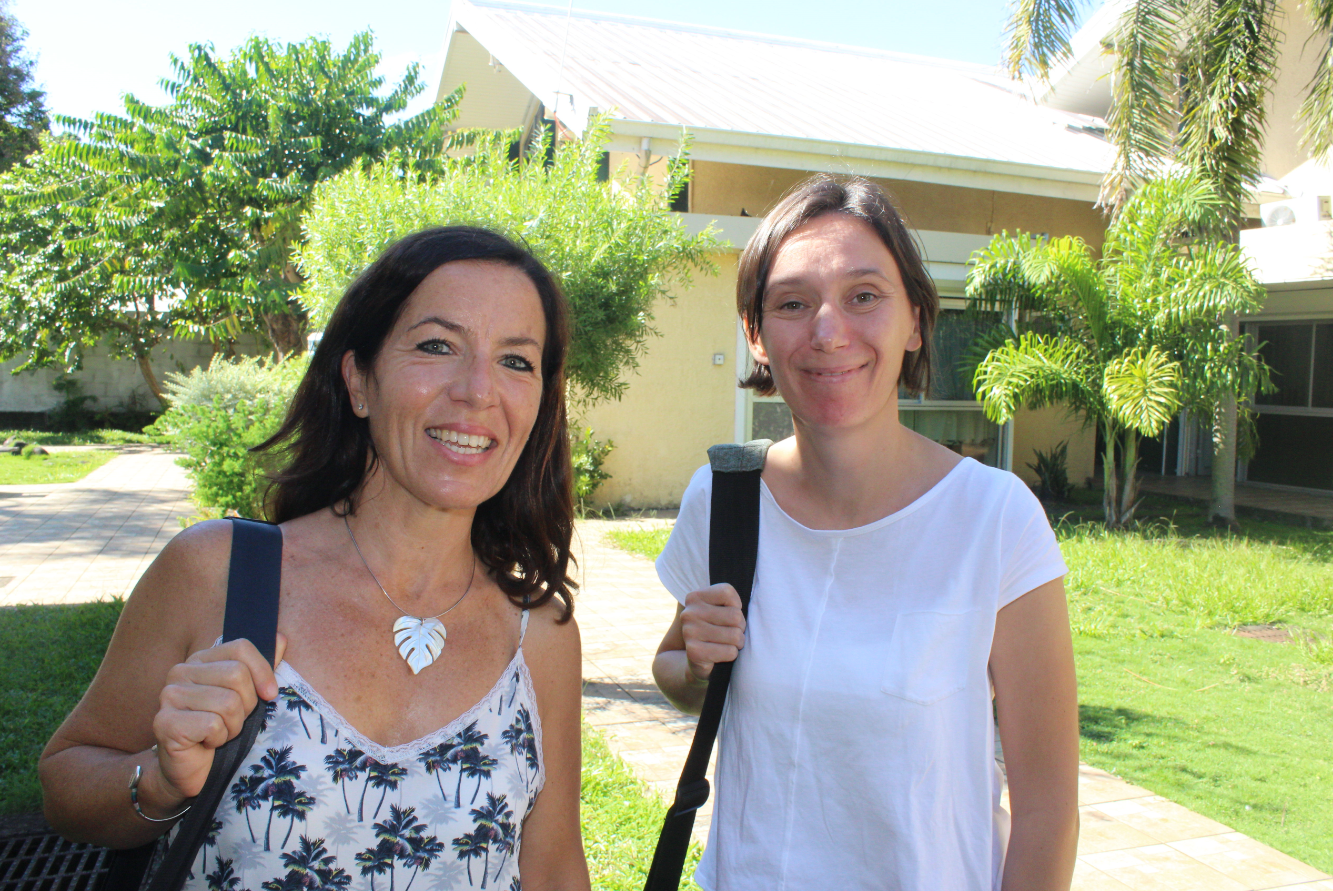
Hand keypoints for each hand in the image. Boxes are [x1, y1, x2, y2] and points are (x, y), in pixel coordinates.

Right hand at [146, 635, 287, 807]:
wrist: (192, 770)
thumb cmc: (221, 730)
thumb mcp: (246, 696)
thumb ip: (260, 667)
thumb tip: (279, 638)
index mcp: (200, 660)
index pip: (240, 648)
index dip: (262, 672)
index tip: (269, 694)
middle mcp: (180, 672)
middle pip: (237, 675)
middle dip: (247, 706)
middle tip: (233, 721)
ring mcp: (169, 696)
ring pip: (228, 703)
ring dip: (233, 726)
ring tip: (219, 733)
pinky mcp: (165, 722)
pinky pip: (213, 725)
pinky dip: (219, 739)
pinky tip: (207, 744)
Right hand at [680, 584, 744, 681]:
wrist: (698, 660)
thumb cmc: (717, 630)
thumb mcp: (722, 610)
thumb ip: (732, 602)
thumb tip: (760, 600)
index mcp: (695, 597)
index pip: (727, 592)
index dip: (737, 606)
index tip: (729, 614)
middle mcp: (689, 613)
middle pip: (735, 616)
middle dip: (740, 628)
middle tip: (731, 633)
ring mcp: (689, 632)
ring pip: (735, 635)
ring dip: (737, 643)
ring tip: (727, 644)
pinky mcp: (694, 652)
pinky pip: (730, 652)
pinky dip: (731, 655)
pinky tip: (721, 655)